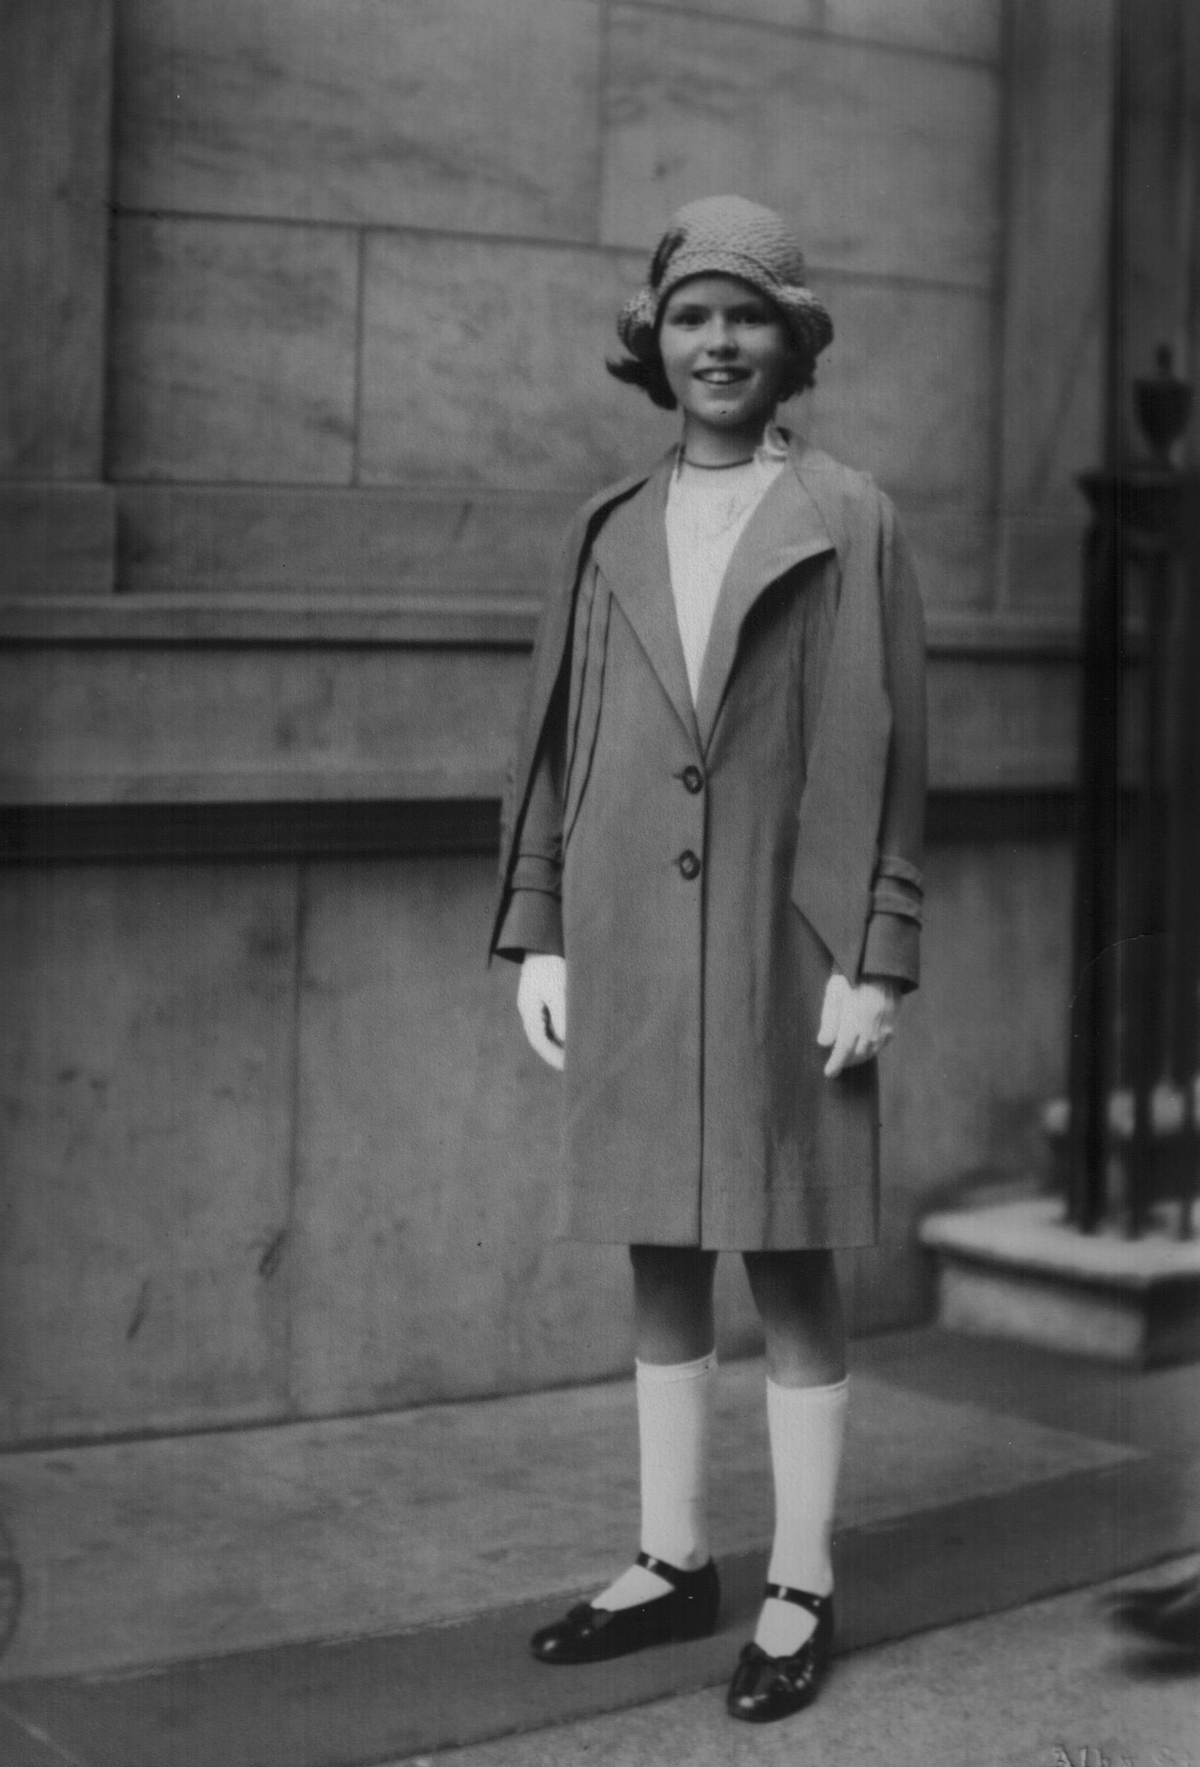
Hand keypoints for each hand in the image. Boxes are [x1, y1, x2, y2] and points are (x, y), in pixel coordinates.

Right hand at [517, 954, 566, 1070]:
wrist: (545, 940)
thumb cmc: (551, 965)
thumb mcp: (558, 991)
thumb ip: (561, 1017)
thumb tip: (565, 1040)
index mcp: (529, 1009)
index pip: (539, 1041)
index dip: (552, 1056)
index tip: (567, 1067)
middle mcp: (529, 1009)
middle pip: (541, 1038)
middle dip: (556, 1052)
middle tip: (573, 1066)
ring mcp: (534, 1003)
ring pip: (545, 1029)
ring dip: (559, 1042)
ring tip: (576, 1053)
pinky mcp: (543, 996)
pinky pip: (550, 1019)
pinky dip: (560, 1029)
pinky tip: (573, 1033)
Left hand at [817, 972, 898, 1077]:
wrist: (878, 958)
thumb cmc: (850, 971)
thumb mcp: (834, 991)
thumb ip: (829, 1018)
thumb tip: (824, 1043)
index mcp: (855, 1016)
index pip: (844, 1049)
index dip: (836, 1063)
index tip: (829, 1073)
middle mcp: (873, 1022)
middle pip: (859, 1052)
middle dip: (847, 1062)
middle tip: (836, 1066)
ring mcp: (886, 1020)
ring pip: (873, 1049)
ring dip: (860, 1057)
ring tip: (849, 1060)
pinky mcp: (894, 1016)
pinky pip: (884, 1040)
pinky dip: (874, 1048)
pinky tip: (867, 1048)